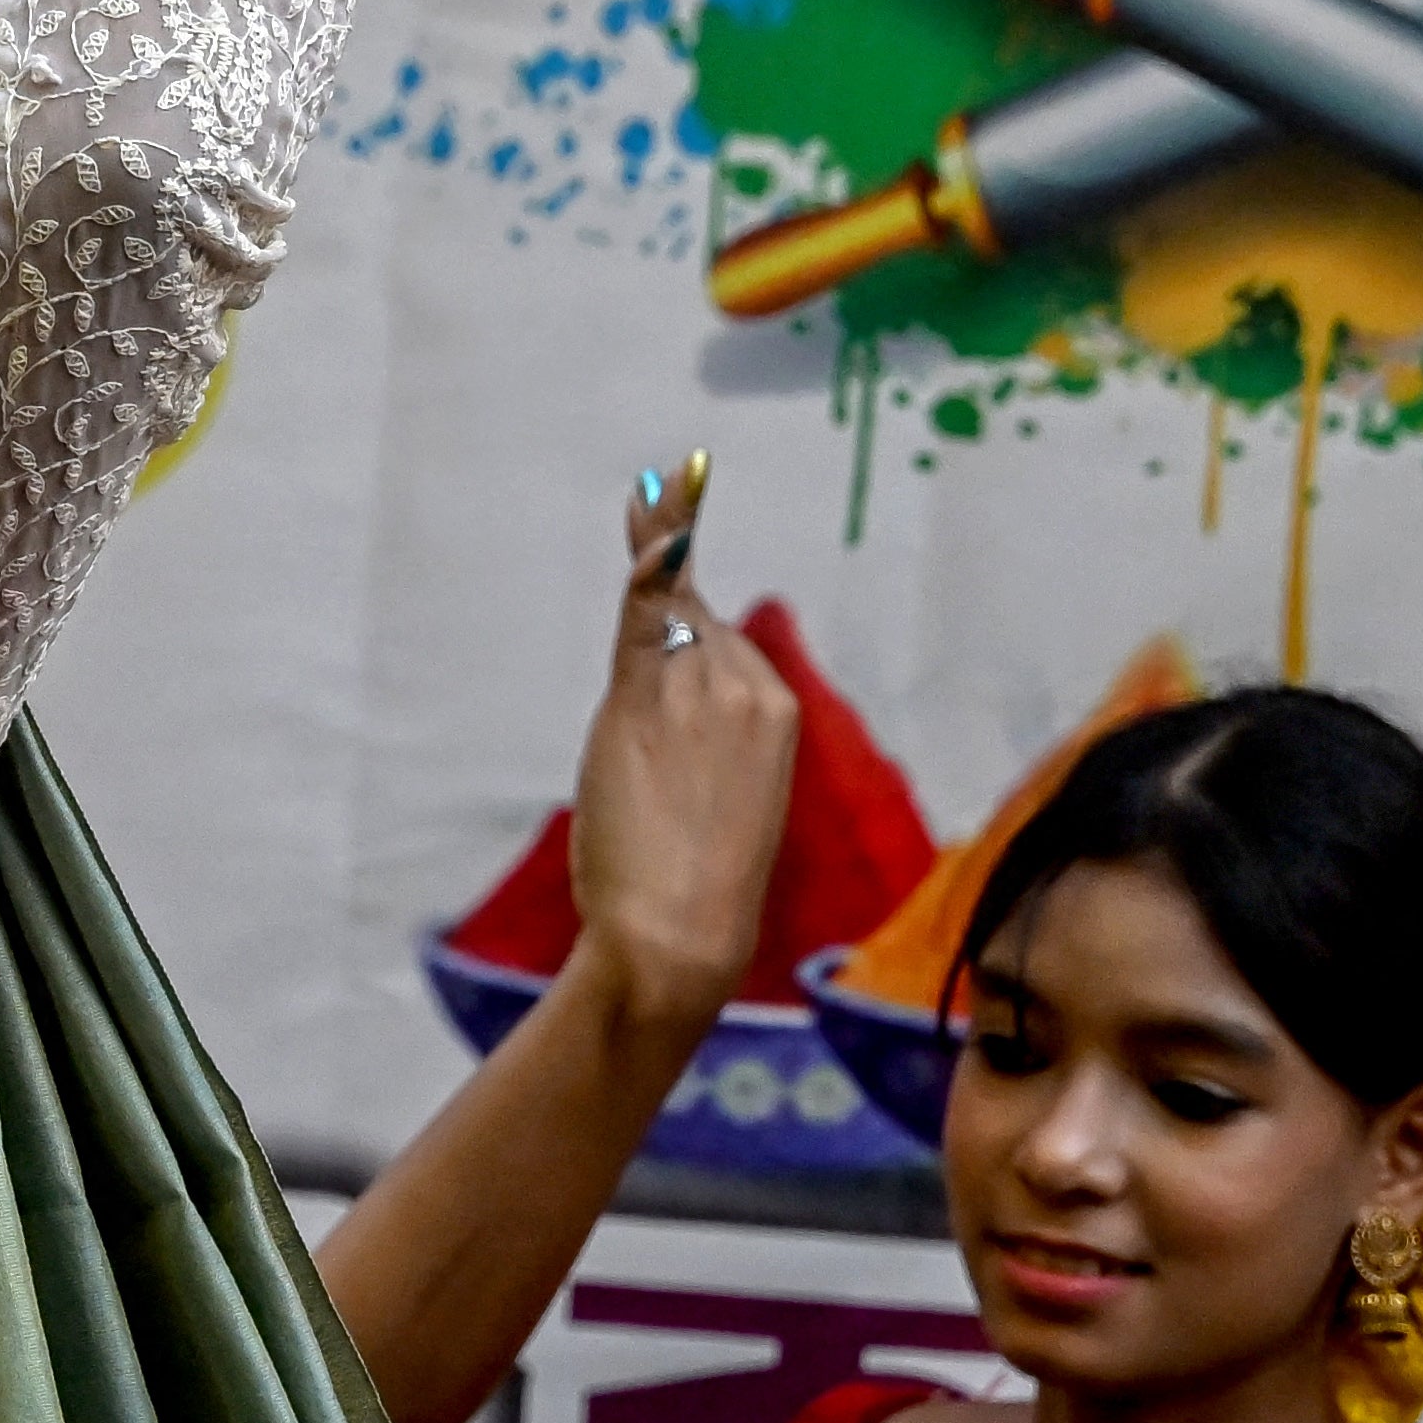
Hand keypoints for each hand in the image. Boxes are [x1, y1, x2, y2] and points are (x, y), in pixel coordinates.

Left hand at [563, 458, 796, 1049]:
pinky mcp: (652, 696)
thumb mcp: (708, 797)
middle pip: (692, 623)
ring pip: (663, 617)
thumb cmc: (689, 884)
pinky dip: (651, 554)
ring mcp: (703, 688)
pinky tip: (650, 500)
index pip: (723, 640)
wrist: (679, 931)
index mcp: (776, 716)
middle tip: (653, 540)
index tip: (684, 505)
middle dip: (664, 615)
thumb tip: (662, 688)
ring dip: (656, 564)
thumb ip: (692, 733)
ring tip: (655, 491)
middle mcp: (748, 689)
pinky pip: (646, 613)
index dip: (692, 580)